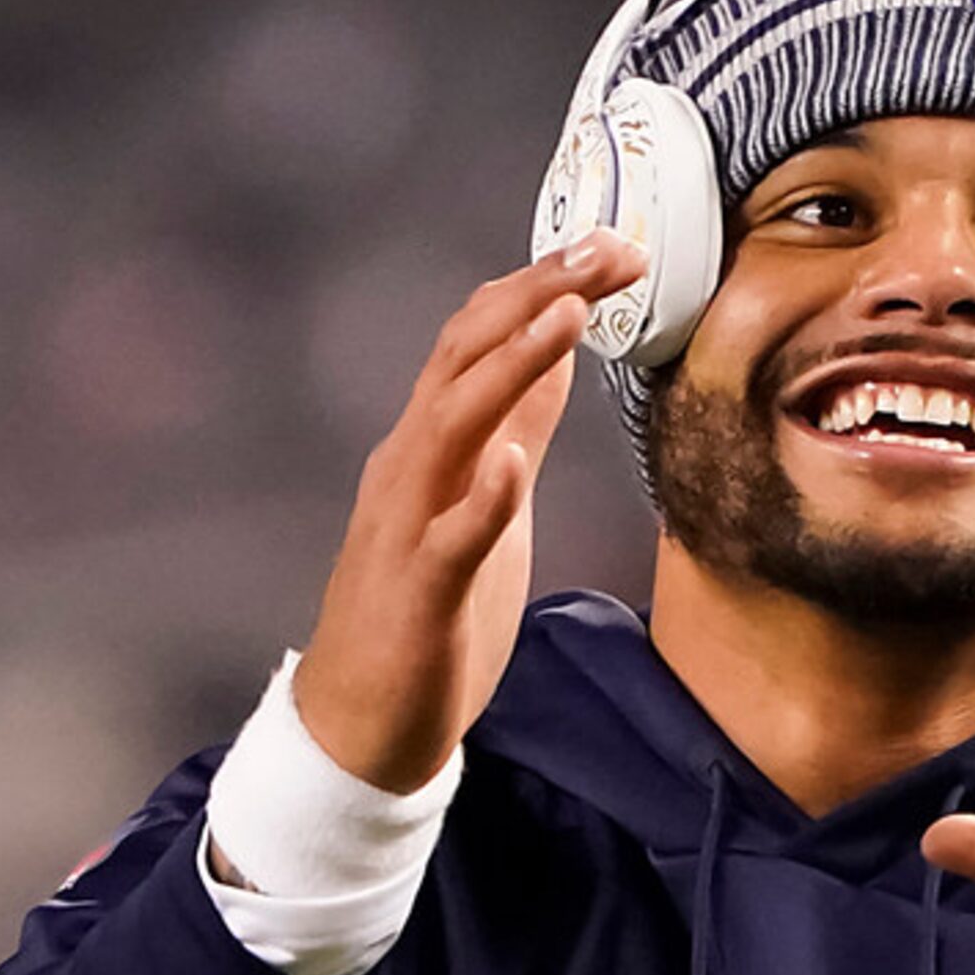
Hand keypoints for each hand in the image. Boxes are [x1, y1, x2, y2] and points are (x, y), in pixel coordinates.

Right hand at [293, 233, 645, 792]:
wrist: (360, 729)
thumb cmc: (426, 612)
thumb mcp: (487, 502)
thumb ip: (515, 427)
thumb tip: (554, 354)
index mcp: (430, 445)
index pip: (480, 339)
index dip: (543, 285)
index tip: (613, 246)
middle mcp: (411, 468)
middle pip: (464, 356)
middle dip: (537, 295)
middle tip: (608, 249)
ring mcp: (409, 527)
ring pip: (451, 424)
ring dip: (510, 364)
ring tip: (569, 315)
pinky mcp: (420, 594)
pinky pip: (449, 538)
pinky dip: (480, 494)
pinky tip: (511, 462)